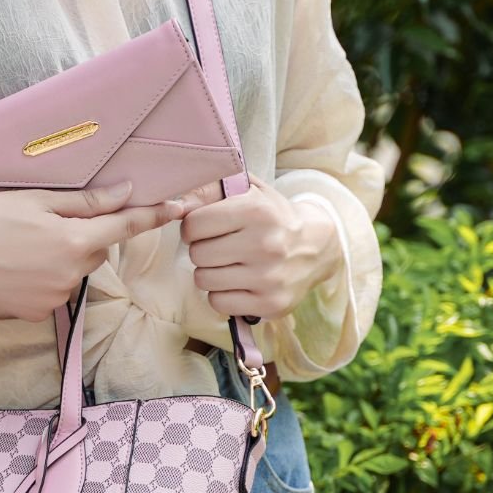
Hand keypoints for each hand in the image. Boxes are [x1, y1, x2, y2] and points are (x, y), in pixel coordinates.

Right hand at [0, 179, 189, 321]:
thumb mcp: (35, 201)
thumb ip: (85, 202)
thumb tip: (125, 193)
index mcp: (75, 241)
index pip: (126, 226)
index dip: (156, 215)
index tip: (184, 206)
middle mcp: (72, 274)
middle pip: (96, 251)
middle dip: (82, 237)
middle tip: (44, 223)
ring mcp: (55, 298)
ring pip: (74, 271)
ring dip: (60, 257)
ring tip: (21, 246)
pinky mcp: (38, 313)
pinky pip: (54, 290)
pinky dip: (42, 277)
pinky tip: (14, 267)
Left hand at [172, 176, 344, 319]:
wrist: (315, 247)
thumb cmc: (271, 216)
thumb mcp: (247, 190)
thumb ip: (209, 189)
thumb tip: (177, 204)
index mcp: (256, 210)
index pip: (194, 224)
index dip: (193, 226)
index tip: (206, 227)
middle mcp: (264, 244)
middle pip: (197, 255)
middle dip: (202, 250)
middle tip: (220, 247)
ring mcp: (268, 277)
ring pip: (204, 280)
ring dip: (211, 273)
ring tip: (229, 264)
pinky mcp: (269, 303)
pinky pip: (218, 303)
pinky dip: (222, 294)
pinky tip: (237, 283)